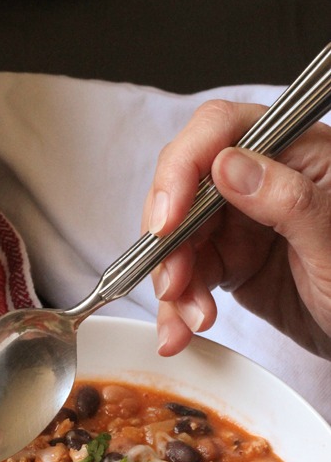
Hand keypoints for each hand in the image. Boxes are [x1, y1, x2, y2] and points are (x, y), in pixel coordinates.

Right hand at [143, 99, 330, 359]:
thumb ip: (287, 200)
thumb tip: (229, 166)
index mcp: (295, 151)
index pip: (219, 131)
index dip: (182, 170)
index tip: (167, 221)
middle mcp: (262, 178)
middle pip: (186, 188)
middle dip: (170, 241)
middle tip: (173, 284)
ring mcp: (243, 221)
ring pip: (179, 238)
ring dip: (172, 283)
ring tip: (186, 322)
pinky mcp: (232, 261)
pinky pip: (188, 275)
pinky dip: (177, 306)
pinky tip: (180, 331)